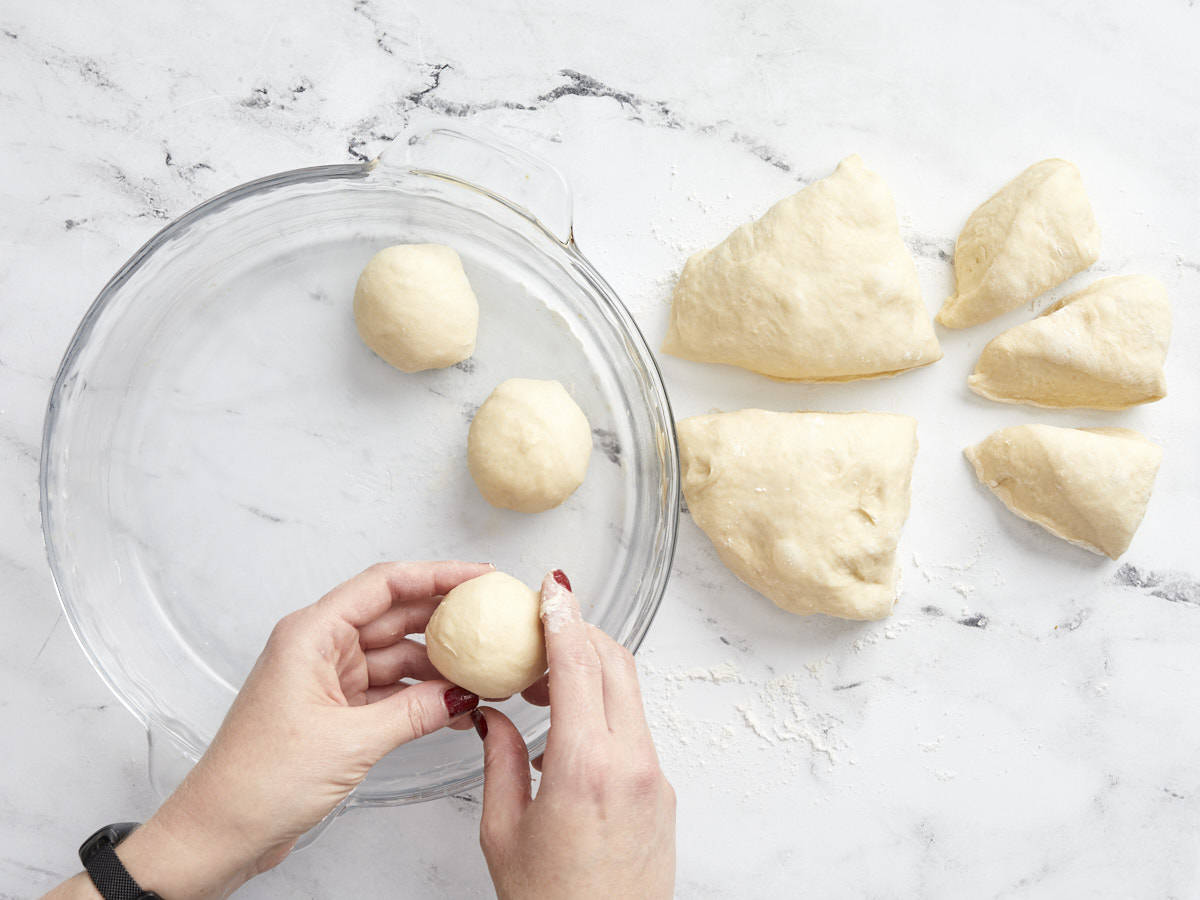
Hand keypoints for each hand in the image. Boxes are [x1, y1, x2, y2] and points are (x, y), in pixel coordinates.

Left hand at [107, 561, 489, 898]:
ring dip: (438, 664)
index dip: (438, 574)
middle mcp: (319, 648)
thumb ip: (413, 712)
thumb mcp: (350, 741)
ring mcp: (328, 679)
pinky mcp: (335, 711)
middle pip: (395, 615)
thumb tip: (462, 693)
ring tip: (483, 672)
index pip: (385, 584)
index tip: (480, 577)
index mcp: (312, 634)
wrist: (219, 833)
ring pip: (396, 655)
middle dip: (445, 618)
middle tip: (492, 621)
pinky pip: (389, 689)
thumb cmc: (257, 781)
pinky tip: (454, 704)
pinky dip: (421, 695)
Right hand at [474, 571, 675, 899]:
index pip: (580, 665)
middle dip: (580, 633)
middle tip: (541, 631)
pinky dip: (605, 707)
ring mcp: (656, 776)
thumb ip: (498, 759)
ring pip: (629, 693)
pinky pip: (635, 727)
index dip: (564, 618)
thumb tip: (491, 716)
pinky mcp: (665, 791)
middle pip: (616, 664)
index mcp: (586, 767)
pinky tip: (568, 729)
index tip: (552, 588)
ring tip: (542, 687)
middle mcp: (632, 763)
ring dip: (591, 670)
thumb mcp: (503, 831)